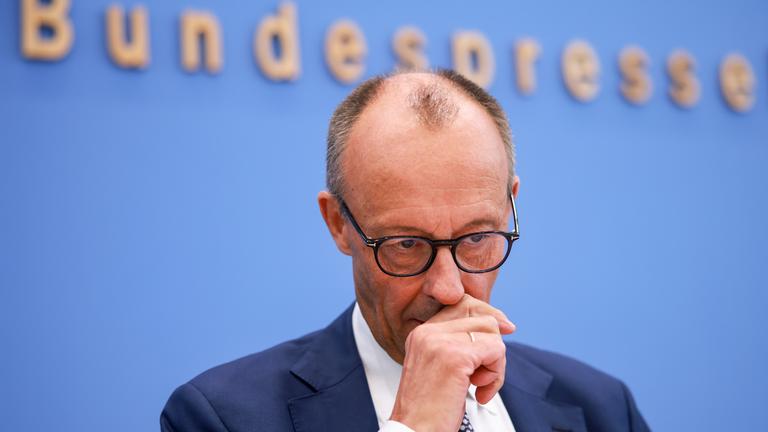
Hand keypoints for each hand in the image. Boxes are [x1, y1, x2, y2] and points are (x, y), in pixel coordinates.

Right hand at [389, 295, 515, 431]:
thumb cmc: (428, 411)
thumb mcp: (441, 369)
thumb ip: (461, 344)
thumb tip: (503, 323)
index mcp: (422, 333)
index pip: (463, 305)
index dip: (487, 319)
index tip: (496, 341)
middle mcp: (427, 333)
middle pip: (482, 316)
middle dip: (492, 348)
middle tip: (481, 376)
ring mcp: (440, 342)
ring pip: (492, 332)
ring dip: (494, 364)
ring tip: (478, 385)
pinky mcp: (456, 357)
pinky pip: (496, 351)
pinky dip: (496, 375)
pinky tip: (480, 391)